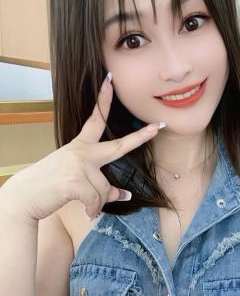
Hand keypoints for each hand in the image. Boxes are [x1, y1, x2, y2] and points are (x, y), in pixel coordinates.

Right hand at [0, 72, 163, 222]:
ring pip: (105, 189)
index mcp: (80, 146)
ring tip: (86, 207)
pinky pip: (97, 200)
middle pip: (118, 146)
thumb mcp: (75, 180)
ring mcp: (79, 165)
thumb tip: (124, 195)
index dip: (103, 101)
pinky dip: (93, 210)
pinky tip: (86, 213)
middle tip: (158, 127)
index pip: (95, 120)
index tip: (110, 82)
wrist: (25, 196)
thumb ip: (100, 184)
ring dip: (97, 203)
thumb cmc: (49, 186)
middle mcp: (81, 152)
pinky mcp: (76, 181)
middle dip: (140, 137)